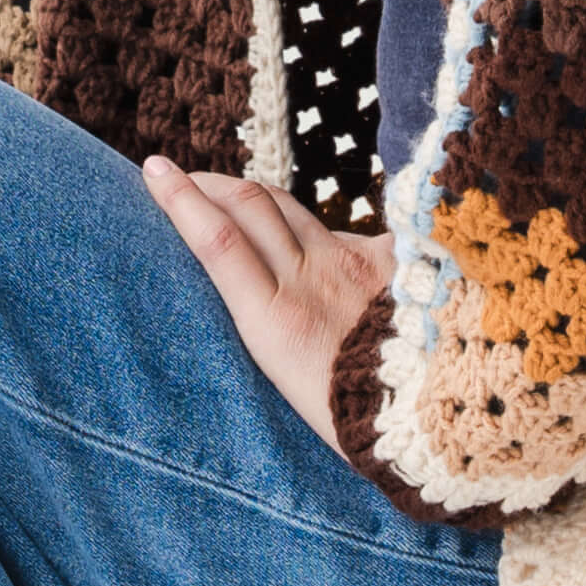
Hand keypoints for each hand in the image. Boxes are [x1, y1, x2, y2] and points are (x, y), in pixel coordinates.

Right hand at [143, 157, 386, 452]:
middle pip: (249, 204)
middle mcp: (310, 280)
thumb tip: (245, 291)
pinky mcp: (390, 259)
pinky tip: (321, 244)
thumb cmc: (352, 417)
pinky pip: (347, 229)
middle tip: (183, 179)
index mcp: (276, 322)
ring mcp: (352, 263)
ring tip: (231, 196)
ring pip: (288, 207)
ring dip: (252, 194)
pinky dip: (324, 232)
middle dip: (209, 183)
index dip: (180, 198)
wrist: (431, 416)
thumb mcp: (288, 386)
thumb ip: (268, 330)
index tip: (153, 169)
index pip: (218, 239)